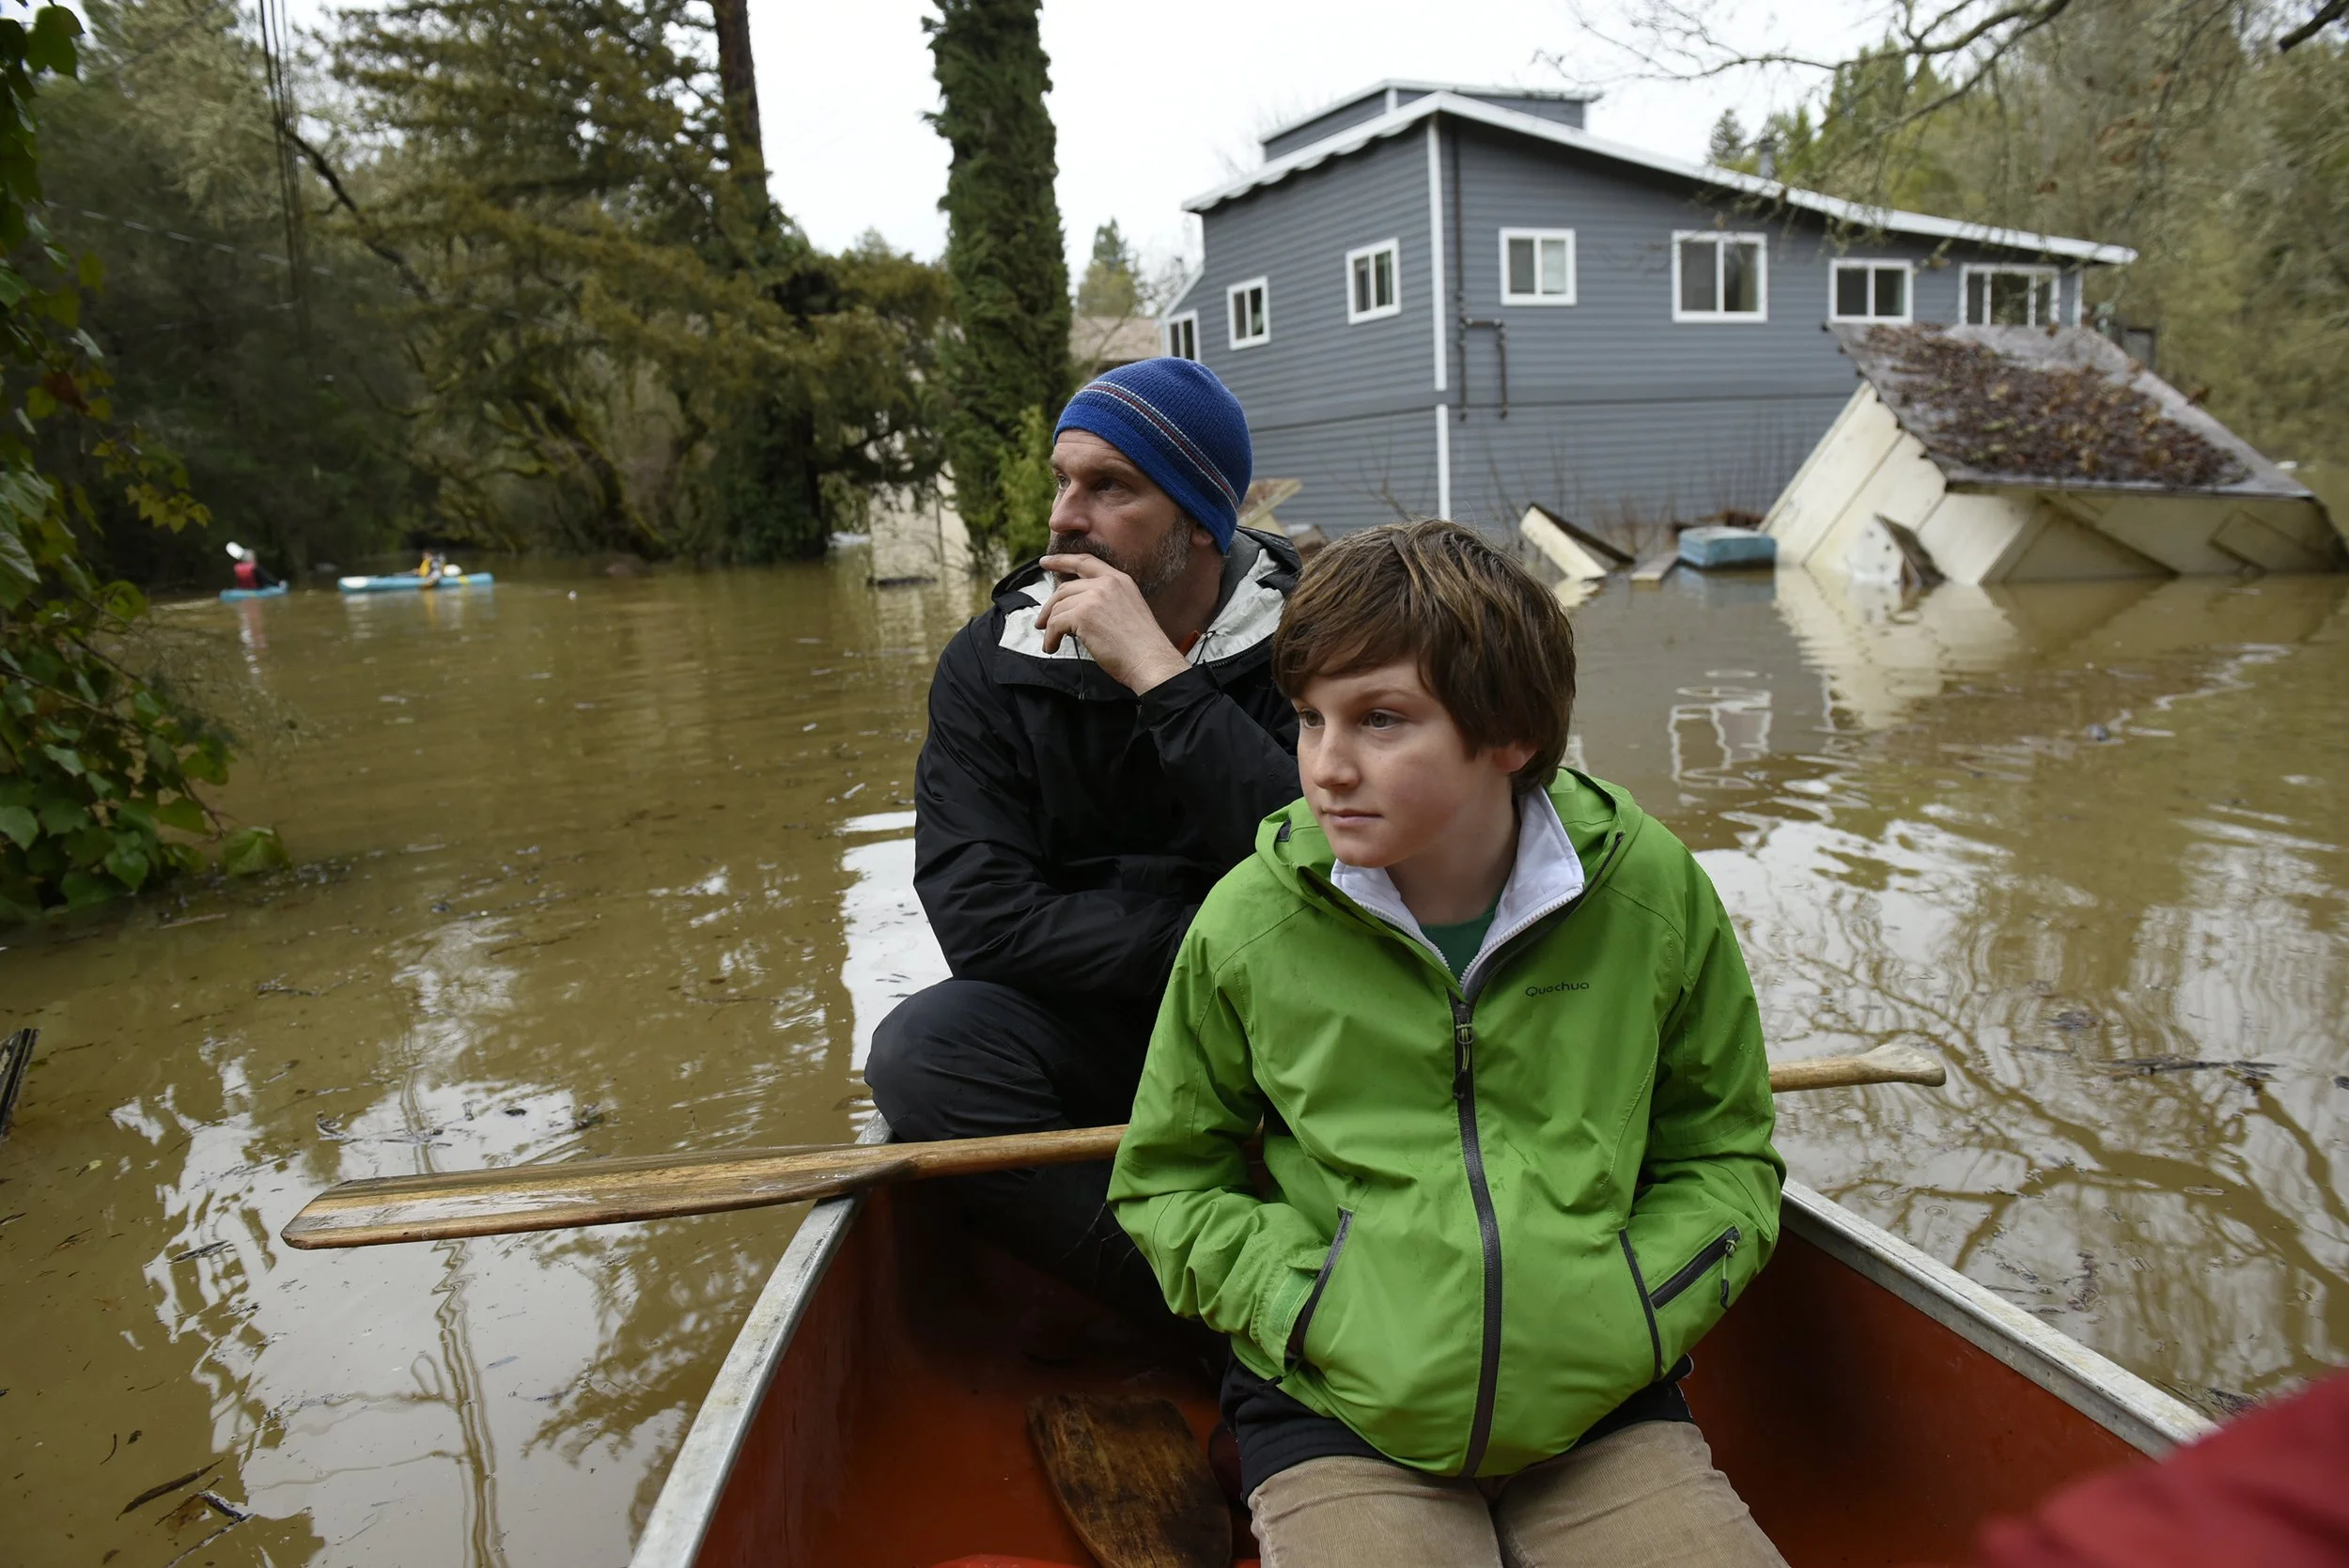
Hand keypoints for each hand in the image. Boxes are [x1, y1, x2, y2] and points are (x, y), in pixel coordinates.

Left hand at [1036, 554, 1190, 693]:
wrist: (1150, 660)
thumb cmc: (1141, 646)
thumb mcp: (1127, 609)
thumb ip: (1105, 601)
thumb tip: (1076, 609)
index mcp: (1119, 580)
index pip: (1085, 562)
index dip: (1062, 560)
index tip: (1046, 561)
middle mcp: (1107, 583)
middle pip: (1065, 588)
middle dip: (1049, 605)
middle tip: (1041, 620)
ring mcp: (1094, 597)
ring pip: (1058, 608)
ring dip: (1050, 626)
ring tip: (1051, 640)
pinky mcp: (1083, 615)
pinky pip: (1055, 624)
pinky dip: (1050, 637)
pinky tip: (1052, 646)